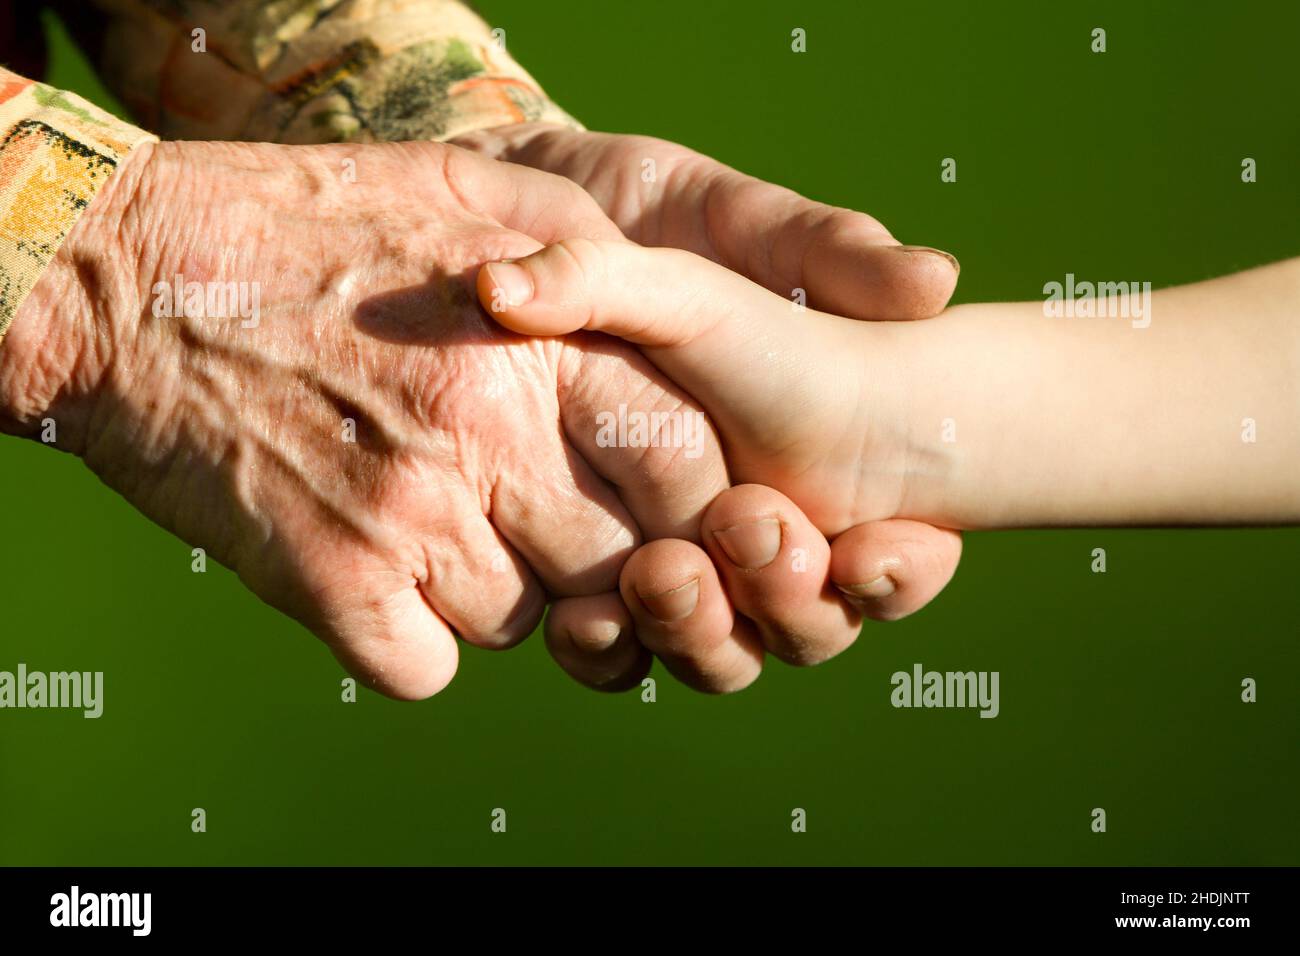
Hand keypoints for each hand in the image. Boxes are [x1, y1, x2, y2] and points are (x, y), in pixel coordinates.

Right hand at [0, 141, 733, 698]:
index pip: (683, 457)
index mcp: (541, 340)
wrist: (129, 276)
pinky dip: (405, 642)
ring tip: (427, 526)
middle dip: (596, 565)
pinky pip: (424, 667)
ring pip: (521, 623)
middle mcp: (492, 429)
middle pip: (618, 562)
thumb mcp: (464, 188)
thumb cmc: (305, 228)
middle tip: (543, 534)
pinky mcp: (332, 579)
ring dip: (488, 595)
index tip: (653, 507)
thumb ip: (577, 243)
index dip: (686, 501)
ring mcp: (412, 511)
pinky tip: (370, 574)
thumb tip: (653, 308)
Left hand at [456, 123, 964, 690]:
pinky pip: (614, 640)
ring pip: (713, 647)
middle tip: (745, 526)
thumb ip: (836, 253)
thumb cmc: (672, 217)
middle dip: (786, 601)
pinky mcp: (590, 561)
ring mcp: (677, 550)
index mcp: (821, 463)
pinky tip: (580, 617)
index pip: (895, 561)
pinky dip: (604, 643)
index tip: (868, 548)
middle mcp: (757, 524)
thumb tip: (936, 281)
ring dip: (697, 630)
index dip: (900, 573)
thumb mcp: (751, 224)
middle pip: (804, 624)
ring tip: (660, 574)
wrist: (551, 220)